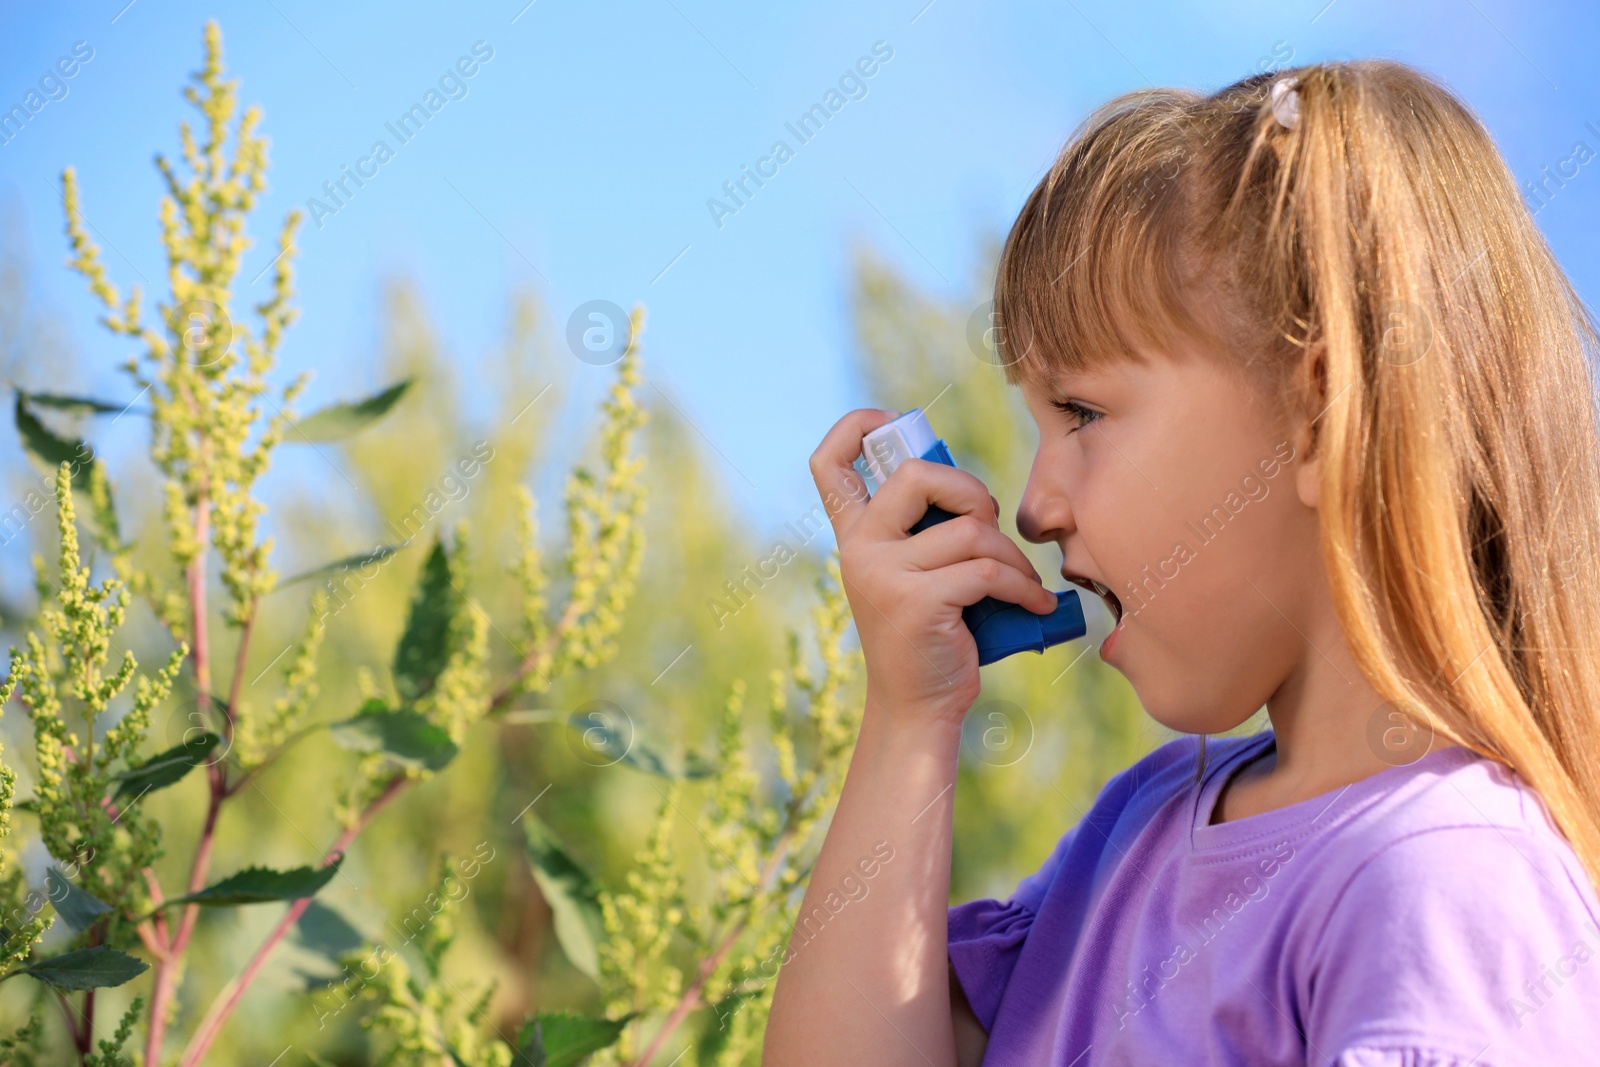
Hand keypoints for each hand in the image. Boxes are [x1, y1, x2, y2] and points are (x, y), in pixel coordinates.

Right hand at [809, 409, 1055, 726]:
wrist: (918, 706)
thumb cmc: (932, 633)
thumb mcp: (915, 572)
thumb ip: (925, 529)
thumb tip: (972, 492)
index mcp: (855, 535)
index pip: (830, 462)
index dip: (857, 426)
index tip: (893, 422)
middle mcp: (859, 549)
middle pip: (918, 475)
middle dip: (971, 492)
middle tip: (989, 527)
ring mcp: (883, 574)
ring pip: (970, 530)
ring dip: (1011, 556)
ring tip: (1022, 582)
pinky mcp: (916, 602)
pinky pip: (988, 571)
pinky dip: (1024, 586)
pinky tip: (1035, 603)